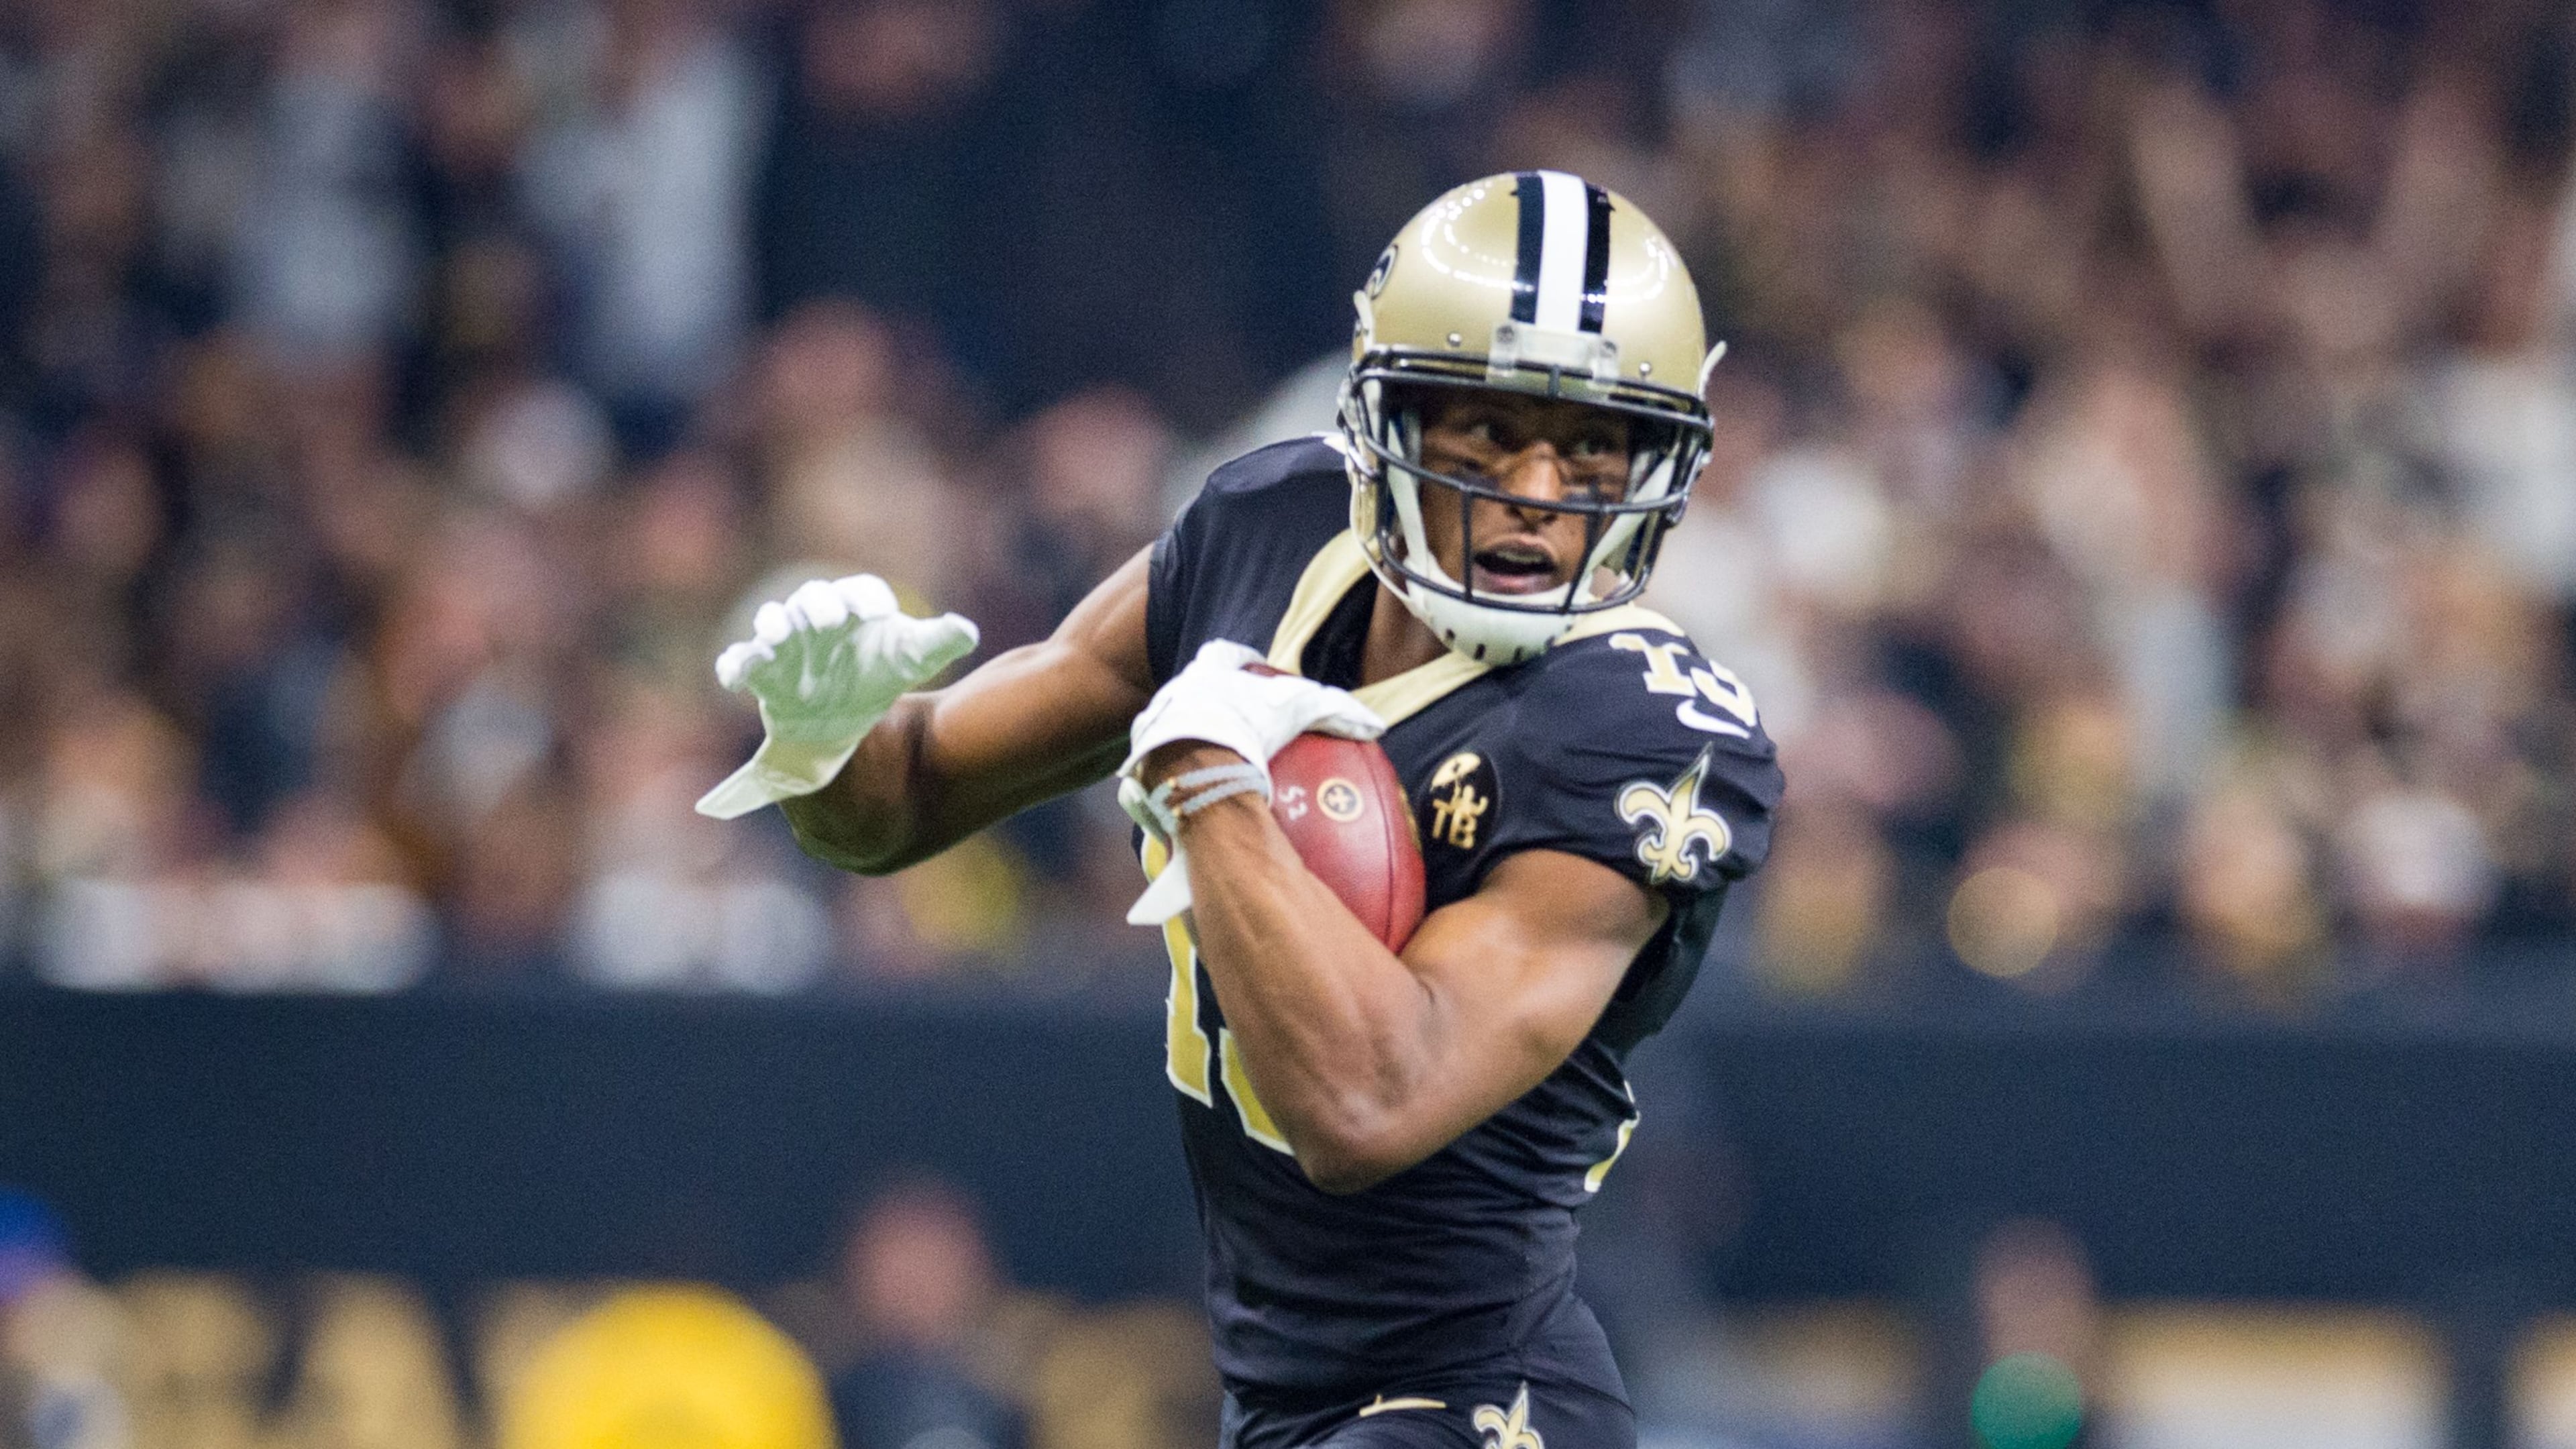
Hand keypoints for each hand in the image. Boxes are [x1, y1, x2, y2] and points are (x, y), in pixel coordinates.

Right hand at [696, 575, 978, 819]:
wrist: (844, 720)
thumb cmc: (877, 677)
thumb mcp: (911, 661)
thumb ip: (938, 643)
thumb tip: (967, 632)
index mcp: (855, 608)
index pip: (861, 592)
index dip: (867, 598)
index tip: (880, 613)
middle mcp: (818, 619)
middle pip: (812, 599)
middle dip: (817, 605)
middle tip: (829, 619)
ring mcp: (787, 644)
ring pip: (772, 622)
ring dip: (772, 625)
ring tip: (778, 635)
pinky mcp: (762, 673)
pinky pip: (739, 662)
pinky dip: (733, 665)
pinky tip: (734, 676)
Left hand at [1116, 640, 1382, 924]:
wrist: (1193, 766)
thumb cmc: (1247, 727)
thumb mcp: (1300, 710)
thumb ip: (1338, 711)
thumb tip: (1376, 725)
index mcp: (1207, 671)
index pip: (1222, 653)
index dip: (1238, 658)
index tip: (1252, 667)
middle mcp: (1175, 692)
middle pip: (1192, 688)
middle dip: (1210, 699)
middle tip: (1234, 717)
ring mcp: (1154, 728)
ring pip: (1172, 725)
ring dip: (1189, 736)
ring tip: (1210, 757)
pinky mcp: (1141, 764)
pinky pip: (1161, 767)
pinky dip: (1177, 774)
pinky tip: (1194, 791)